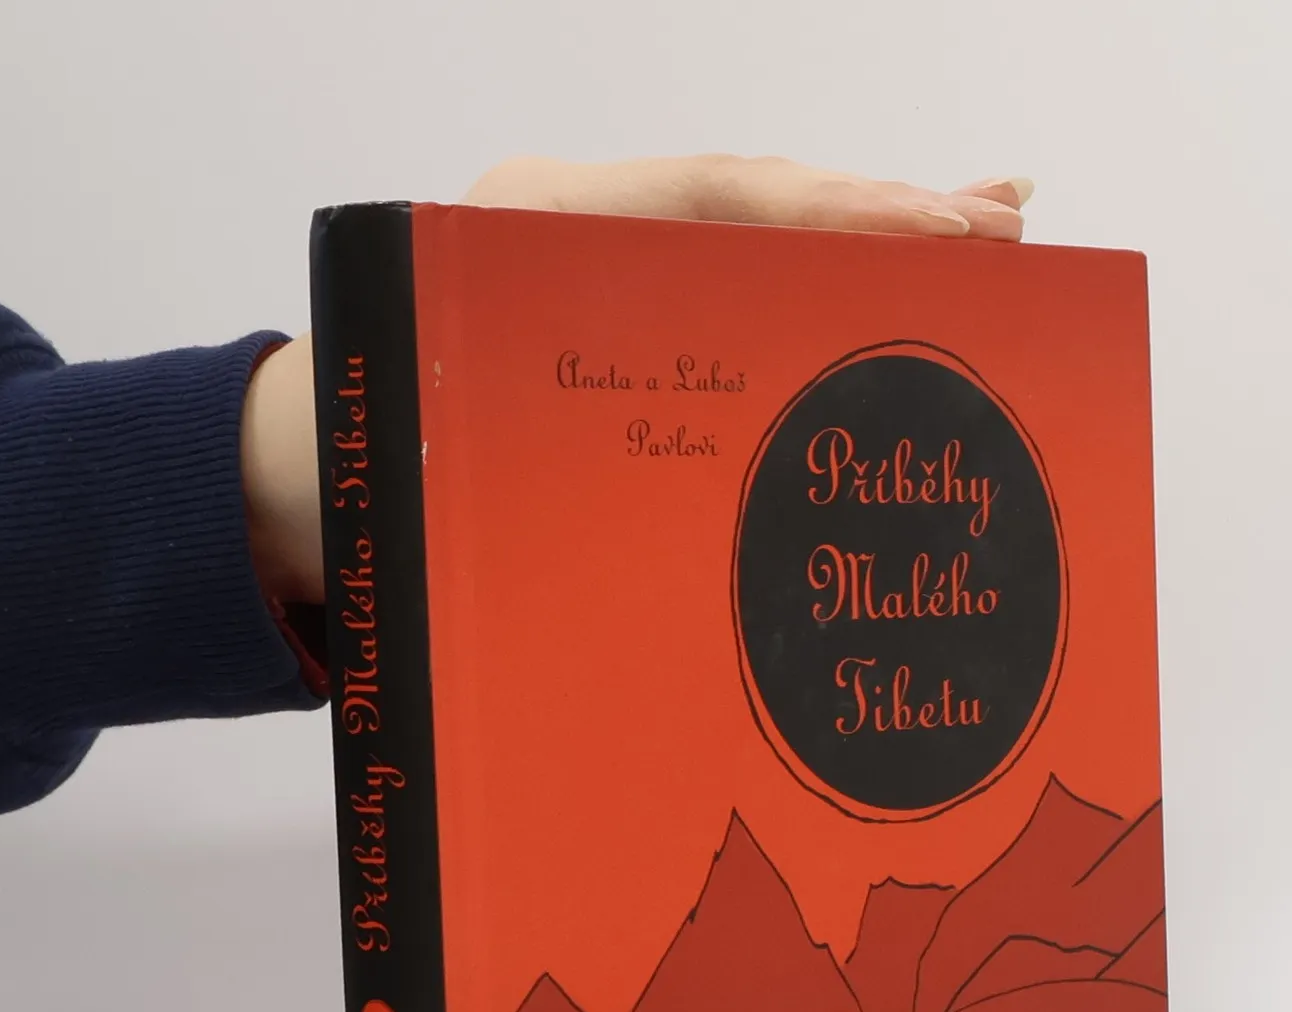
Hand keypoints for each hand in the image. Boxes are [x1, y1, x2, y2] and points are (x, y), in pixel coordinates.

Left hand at [243, 156, 1033, 603]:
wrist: (287, 485)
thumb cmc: (370, 487)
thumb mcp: (470, 476)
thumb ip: (580, 471)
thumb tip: (741, 531)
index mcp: (533, 240)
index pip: (714, 200)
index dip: (840, 217)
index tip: (950, 236)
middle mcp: (567, 230)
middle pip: (750, 200)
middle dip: (885, 211)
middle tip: (1004, 224)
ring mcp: (586, 261)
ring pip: (745, 234)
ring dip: (866, 235)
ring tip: (984, 229)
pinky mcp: (602, 308)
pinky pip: (719, 276)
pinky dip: (805, 274)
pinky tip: (877, 279)